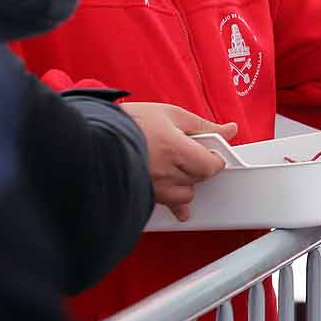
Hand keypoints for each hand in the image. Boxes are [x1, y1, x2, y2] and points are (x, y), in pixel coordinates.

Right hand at [119, 101, 237, 221]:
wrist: (91, 136)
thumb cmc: (128, 122)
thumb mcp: (170, 114)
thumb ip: (204, 125)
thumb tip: (230, 130)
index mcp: (175, 149)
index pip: (211, 166)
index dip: (214, 158)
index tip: (209, 151)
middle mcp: (165, 172)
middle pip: (199, 179)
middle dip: (198, 167)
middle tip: (187, 154)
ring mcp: (153, 187)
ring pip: (185, 195)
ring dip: (185, 183)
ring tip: (174, 169)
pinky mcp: (142, 195)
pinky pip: (168, 206)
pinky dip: (174, 202)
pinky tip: (177, 203)